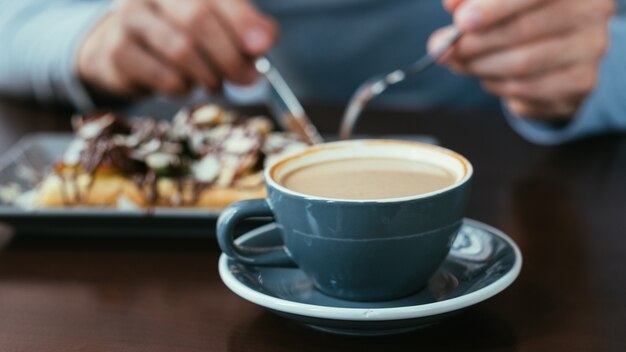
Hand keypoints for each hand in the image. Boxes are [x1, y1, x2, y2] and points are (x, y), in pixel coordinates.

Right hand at [77, 0, 276, 98]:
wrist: (123, 52)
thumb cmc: (179, 36)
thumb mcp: (216, 26)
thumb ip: (243, 28)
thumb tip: (266, 38)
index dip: (242, 21)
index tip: (263, 46)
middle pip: (198, 18)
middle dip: (229, 54)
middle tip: (246, 78)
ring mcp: (131, 17)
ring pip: (181, 50)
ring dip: (208, 75)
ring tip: (215, 83)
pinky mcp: (118, 50)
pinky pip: (164, 76)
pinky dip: (184, 88)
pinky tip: (186, 85)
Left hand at [430, 0, 614, 119]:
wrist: (553, 54)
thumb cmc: (518, 15)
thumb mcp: (493, 1)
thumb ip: (472, 0)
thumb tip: (452, 5)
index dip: (495, 7)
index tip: (461, 21)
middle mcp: (592, 10)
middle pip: (525, 29)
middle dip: (476, 42)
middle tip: (446, 50)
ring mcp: (591, 47)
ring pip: (523, 63)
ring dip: (480, 66)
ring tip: (459, 62)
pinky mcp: (582, 82)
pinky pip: (527, 88)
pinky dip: (497, 84)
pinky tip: (486, 76)